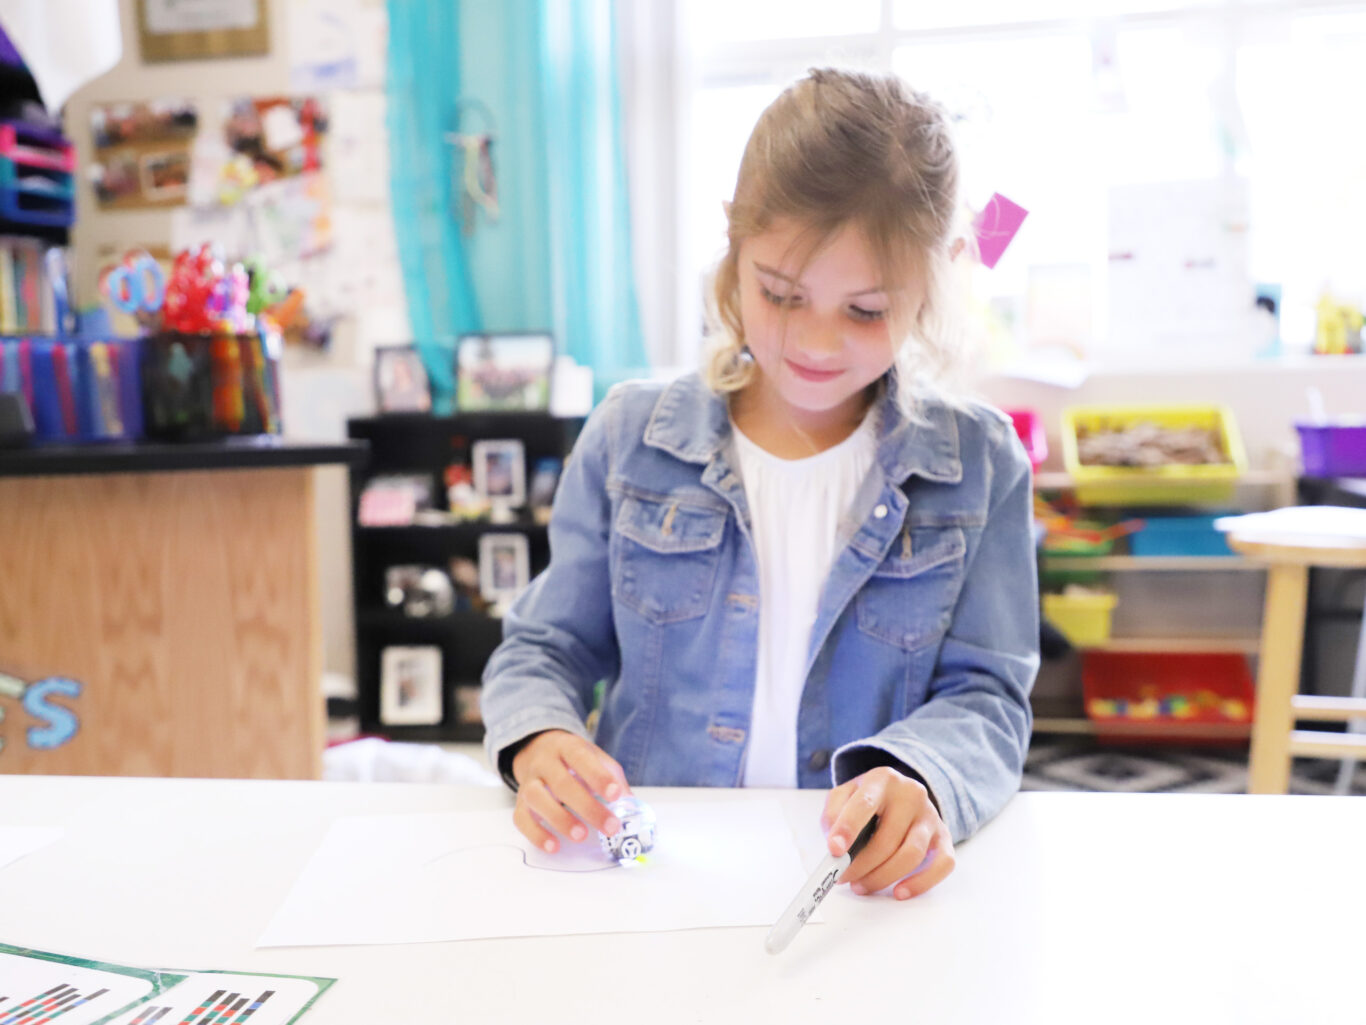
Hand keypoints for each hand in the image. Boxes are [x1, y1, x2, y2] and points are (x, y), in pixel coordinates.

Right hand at [510, 730, 630, 853]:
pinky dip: (536, 834)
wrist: (537, 750)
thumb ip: (613, 778)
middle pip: (562, 783)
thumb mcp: (595, 758)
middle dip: (588, 807)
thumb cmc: (574, 760)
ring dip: (560, 819)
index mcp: (567, 747)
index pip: (581, 758)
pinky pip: (522, 819)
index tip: (615, 795)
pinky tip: (554, 846)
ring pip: (537, 799)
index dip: (598, 776)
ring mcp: (529, 782)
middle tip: (610, 826)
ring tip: (581, 835)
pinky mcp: (520, 803)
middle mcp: (544, 763)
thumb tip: (630, 803)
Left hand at [821, 765, 954, 900]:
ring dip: (883, 877)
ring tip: (862, 886)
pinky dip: (921, 883)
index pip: (865, 804)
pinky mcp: (944, 836)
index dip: (848, 828)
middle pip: (887, 838)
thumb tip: (834, 844)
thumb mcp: (845, 795)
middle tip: (842, 878)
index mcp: (882, 780)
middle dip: (861, 865)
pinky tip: (900, 892)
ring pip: (912, 855)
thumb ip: (834, 814)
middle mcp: (911, 794)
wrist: (900, 793)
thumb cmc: (869, 799)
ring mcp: (930, 816)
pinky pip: (942, 864)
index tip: (834, 850)